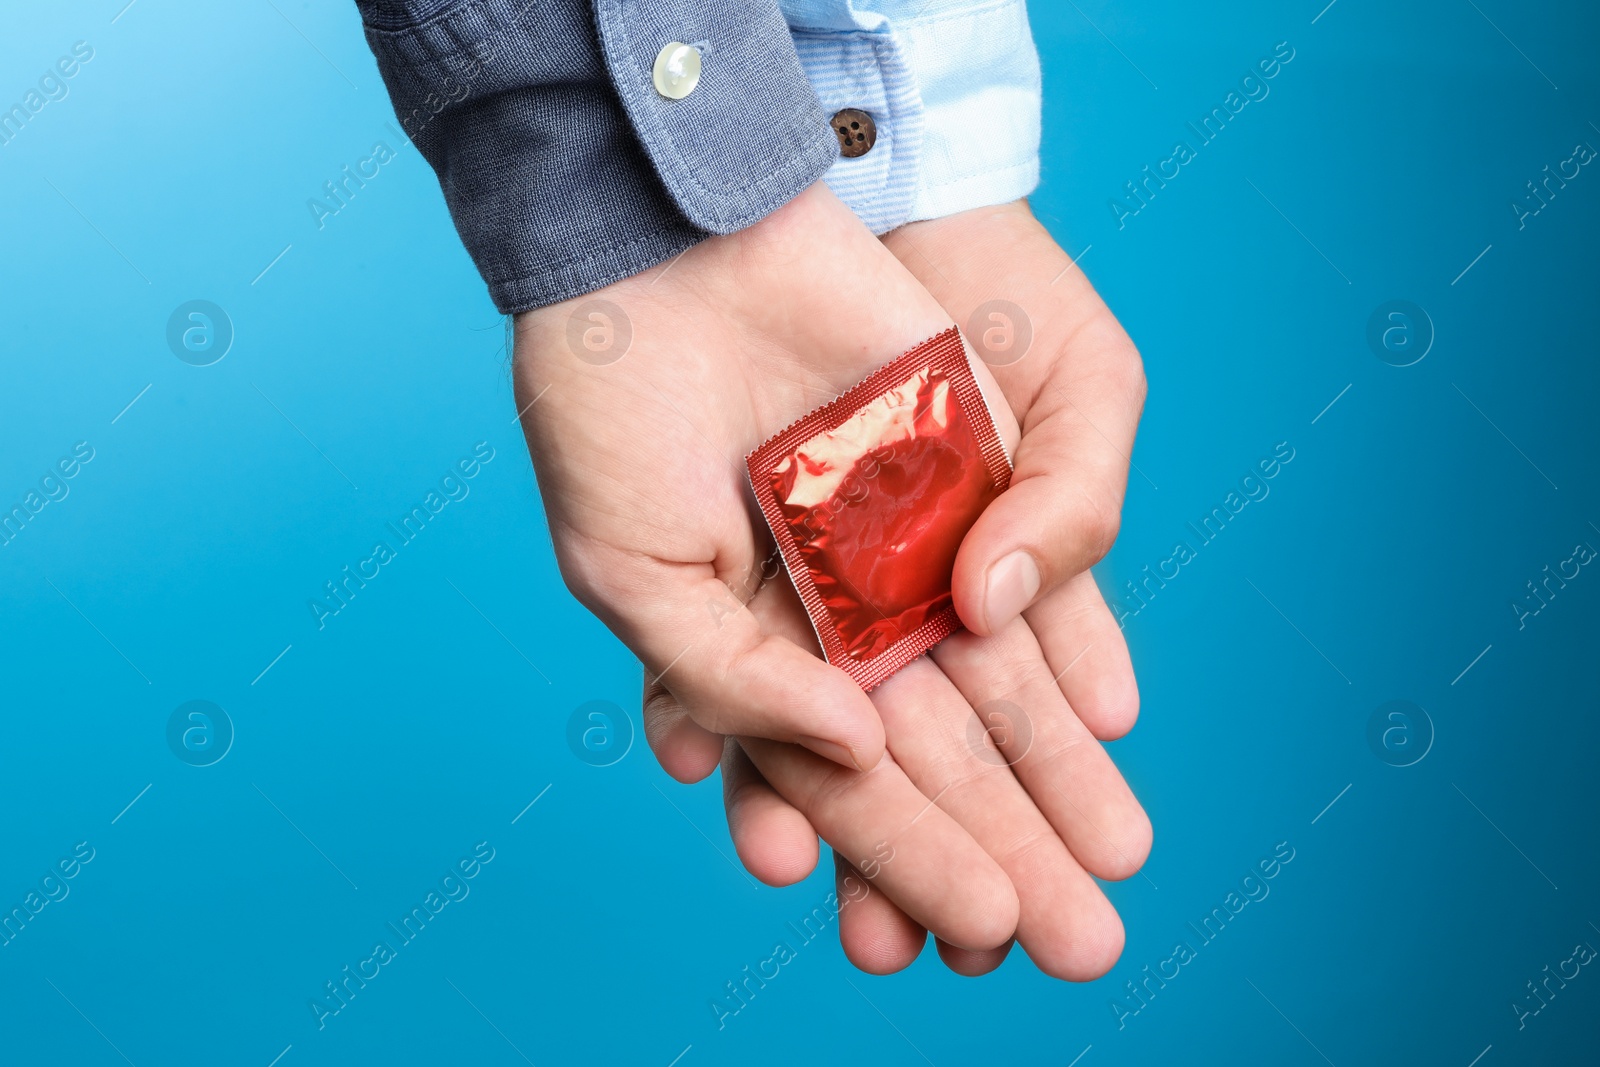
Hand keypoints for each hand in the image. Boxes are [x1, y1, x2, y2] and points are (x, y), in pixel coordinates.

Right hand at [512, 185, 1145, 969]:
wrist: (656, 247)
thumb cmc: (612, 413)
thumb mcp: (632, 576)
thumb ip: (734, 683)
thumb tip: (852, 750)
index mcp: (754, 655)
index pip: (844, 784)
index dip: (903, 860)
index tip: (967, 937)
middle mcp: (837, 614)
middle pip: (939, 751)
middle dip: (1004, 842)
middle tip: (1082, 942)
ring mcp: (901, 543)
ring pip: (995, 678)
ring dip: (1054, 769)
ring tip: (1115, 856)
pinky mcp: (959, 466)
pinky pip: (1028, 565)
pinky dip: (1066, 644)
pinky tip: (1107, 722)